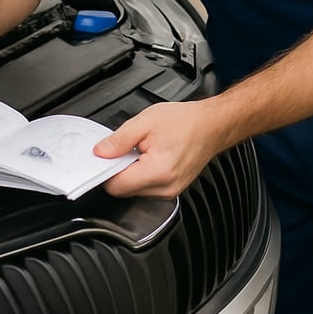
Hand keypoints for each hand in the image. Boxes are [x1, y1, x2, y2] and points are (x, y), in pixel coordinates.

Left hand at [93, 101, 221, 198]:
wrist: (212, 125)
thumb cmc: (185, 122)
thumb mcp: (145, 122)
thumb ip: (119, 140)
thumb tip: (100, 153)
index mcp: (157, 172)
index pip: (116, 186)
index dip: (105, 171)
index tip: (104, 158)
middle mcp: (165, 188)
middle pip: (123, 190)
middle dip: (118, 169)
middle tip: (126, 148)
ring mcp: (170, 192)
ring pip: (134, 190)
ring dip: (130, 172)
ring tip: (142, 150)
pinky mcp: (172, 190)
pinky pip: (146, 187)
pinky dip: (142, 174)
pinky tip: (149, 157)